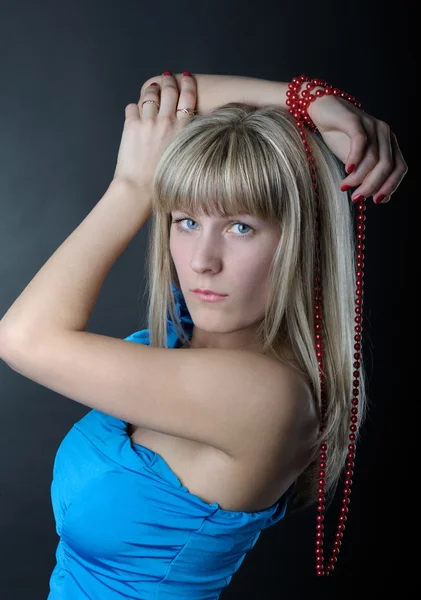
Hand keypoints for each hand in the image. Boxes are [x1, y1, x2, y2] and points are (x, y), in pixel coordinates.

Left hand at [112, 72, 196, 192]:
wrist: (140, 189)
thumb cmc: (163, 180)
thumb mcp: (184, 156)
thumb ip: (184, 137)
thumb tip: (182, 125)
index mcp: (183, 129)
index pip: (188, 96)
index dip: (187, 83)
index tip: (186, 77)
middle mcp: (166, 122)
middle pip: (169, 90)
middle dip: (168, 81)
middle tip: (167, 78)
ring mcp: (148, 122)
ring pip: (149, 95)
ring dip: (151, 91)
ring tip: (152, 89)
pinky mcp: (131, 126)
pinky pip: (131, 107)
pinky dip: (133, 109)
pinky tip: (135, 113)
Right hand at [308, 94, 407, 203]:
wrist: (322, 111)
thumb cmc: (339, 136)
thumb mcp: (356, 161)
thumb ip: (369, 176)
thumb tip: (382, 198)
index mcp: (389, 143)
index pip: (399, 168)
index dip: (390, 186)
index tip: (376, 201)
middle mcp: (385, 133)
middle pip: (386, 165)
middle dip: (372, 186)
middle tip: (357, 198)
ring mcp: (371, 124)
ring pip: (373, 157)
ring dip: (359, 177)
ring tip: (345, 186)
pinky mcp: (355, 120)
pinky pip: (360, 142)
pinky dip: (355, 159)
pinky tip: (347, 170)